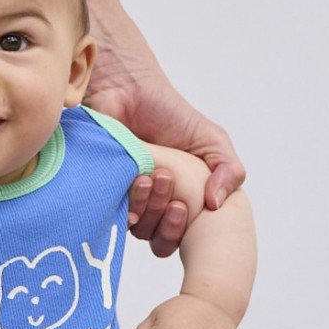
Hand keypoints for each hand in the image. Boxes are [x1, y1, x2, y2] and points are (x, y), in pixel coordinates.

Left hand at [90, 58, 244, 254]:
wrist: (128, 89)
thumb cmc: (170, 115)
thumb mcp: (211, 140)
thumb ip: (229, 169)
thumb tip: (217, 204)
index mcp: (175, 204)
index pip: (176, 240)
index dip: (179, 232)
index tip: (183, 206)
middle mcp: (149, 209)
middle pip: (157, 240)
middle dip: (166, 220)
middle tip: (167, 183)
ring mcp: (123, 201)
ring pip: (136, 228)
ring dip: (148, 206)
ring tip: (152, 175)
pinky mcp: (100, 190)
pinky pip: (110, 213)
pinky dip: (126, 201)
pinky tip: (135, 178)